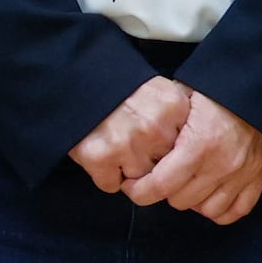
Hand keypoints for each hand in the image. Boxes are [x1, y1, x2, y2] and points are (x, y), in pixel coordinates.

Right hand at [71, 76, 191, 196]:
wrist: (73, 78)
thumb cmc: (115, 86)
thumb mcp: (156, 89)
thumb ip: (175, 115)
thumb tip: (187, 150)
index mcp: (173, 108)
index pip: (186, 148)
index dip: (168, 147)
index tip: (157, 141)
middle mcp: (154, 129)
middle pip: (163, 166)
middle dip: (148, 161)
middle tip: (132, 143)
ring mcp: (127, 144)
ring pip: (138, 179)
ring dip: (125, 169)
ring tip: (114, 146)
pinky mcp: (99, 158)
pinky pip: (110, 184)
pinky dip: (103, 175)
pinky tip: (99, 153)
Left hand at [122, 86, 261, 225]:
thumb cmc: (218, 91)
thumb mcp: (183, 97)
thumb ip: (163, 122)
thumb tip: (138, 141)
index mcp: (198, 144)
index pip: (160, 186)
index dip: (139, 190)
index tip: (132, 186)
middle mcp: (221, 165)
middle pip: (180, 201)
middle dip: (165, 191)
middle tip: (162, 178)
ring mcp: (243, 174)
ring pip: (207, 211)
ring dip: (193, 201)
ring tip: (186, 185)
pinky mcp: (260, 177)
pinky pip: (237, 210)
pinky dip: (221, 209)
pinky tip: (209, 196)